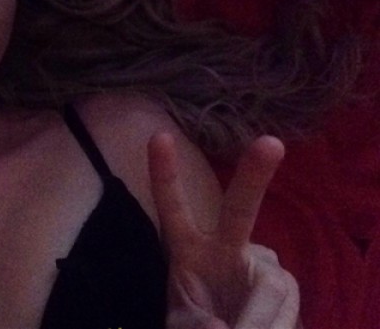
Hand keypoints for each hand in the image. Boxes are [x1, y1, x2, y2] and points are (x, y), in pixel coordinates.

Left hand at [148, 134, 299, 328]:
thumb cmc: (201, 322)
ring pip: (271, 290)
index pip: (173, 209)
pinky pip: (285, 315)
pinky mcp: (289, 289)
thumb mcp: (184, 323)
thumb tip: (221, 327)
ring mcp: (264, 267)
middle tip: (270, 143)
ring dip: (254, 325)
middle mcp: (227, 248)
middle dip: (254, 177)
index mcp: (190, 250)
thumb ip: (192, 323)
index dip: (165, 176)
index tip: (158, 137)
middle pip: (239, 210)